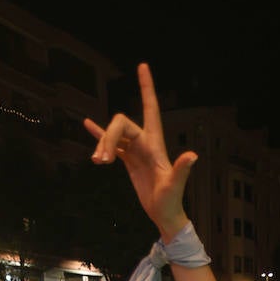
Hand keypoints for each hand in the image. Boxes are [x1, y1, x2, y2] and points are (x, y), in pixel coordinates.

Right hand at [86, 64, 193, 239]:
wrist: (164, 215)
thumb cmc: (171, 201)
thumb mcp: (174, 186)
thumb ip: (182, 169)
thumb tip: (192, 155)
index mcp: (155, 143)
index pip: (150, 108)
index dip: (147, 87)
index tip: (143, 66)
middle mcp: (145, 141)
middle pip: (120, 124)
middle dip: (107, 137)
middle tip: (101, 161)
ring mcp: (136, 149)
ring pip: (113, 135)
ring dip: (101, 144)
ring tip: (97, 162)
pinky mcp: (128, 160)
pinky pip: (111, 143)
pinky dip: (99, 134)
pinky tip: (87, 124)